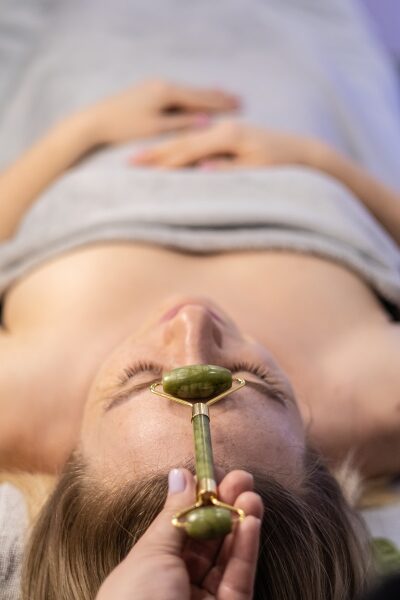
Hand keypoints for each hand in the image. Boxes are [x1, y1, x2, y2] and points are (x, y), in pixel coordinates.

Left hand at [86, 81, 239, 145]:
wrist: (93, 121)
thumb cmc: (124, 128)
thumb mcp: (155, 129)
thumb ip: (181, 124)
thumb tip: (206, 121)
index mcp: (166, 93)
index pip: (200, 98)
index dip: (221, 104)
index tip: (240, 106)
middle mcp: (161, 84)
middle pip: (195, 91)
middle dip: (217, 97)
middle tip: (239, 99)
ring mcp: (153, 86)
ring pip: (186, 92)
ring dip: (205, 95)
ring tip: (223, 96)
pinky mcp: (146, 92)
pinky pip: (175, 94)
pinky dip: (190, 97)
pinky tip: (194, 97)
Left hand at [95, 468, 262, 599]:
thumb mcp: (150, 554)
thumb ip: (173, 515)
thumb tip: (179, 474)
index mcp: (151, 568)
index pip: (181, 528)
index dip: (198, 501)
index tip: (214, 474)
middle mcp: (178, 584)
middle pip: (208, 540)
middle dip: (225, 507)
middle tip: (242, 478)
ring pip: (227, 556)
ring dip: (241, 523)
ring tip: (251, 493)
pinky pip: (239, 577)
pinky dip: (247, 549)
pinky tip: (252, 522)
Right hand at [131, 119, 323, 168]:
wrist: (300, 150)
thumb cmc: (280, 165)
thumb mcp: (255, 170)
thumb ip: (227, 170)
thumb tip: (201, 169)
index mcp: (229, 136)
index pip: (189, 151)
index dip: (166, 163)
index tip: (145, 172)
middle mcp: (224, 128)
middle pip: (183, 142)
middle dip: (156, 153)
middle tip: (130, 162)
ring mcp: (225, 128)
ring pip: (187, 139)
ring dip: (163, 149)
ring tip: (140, 156)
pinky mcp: (227, 132)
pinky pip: (197, 140)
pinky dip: (179, 147)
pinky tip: (167, 152)